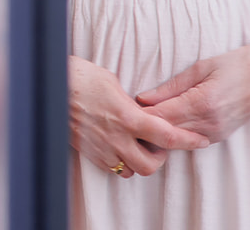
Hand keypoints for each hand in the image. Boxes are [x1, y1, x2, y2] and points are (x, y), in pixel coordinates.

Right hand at [69, 56, 208, 177]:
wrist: (49, 87)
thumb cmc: (80, 77)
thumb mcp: (112, 81)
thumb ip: (131, 101)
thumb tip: (141, 107)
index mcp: (128, 116)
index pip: (168, 136)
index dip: (188, 140)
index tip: (200, 140)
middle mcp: (117, 137)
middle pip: (152, 164)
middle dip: (160, 158)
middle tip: (158, 145)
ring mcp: (103, 148)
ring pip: (133, 171)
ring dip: (140, 162)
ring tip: (138, 146)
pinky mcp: (90, 153)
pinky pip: (114, 168)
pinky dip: (121, 162)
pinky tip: (119, 147)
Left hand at [136, 41, 249, 143]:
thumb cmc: (234, 64)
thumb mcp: (200, 67)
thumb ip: (170, 86)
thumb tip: (143, 99)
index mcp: (203, 103)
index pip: (162, 117)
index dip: (140, 114)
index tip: (123, 107)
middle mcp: (210, 123)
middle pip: (167, 132)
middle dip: (146, 126)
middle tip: (126, 117)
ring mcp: (217, 132)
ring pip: (178, 139)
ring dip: (159, 132)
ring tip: (140, 122)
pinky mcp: (221, 136)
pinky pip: (191, 139)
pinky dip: (176, 134)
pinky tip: (163, 126)